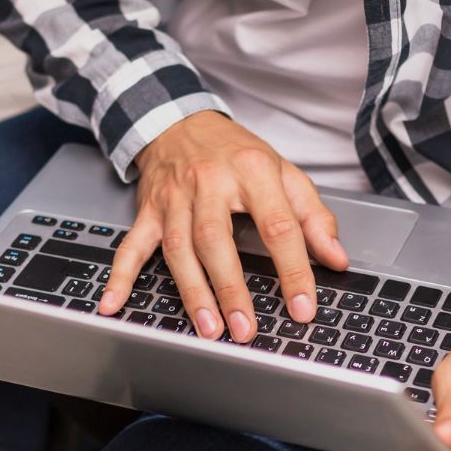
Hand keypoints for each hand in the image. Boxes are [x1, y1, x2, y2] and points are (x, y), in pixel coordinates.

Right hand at [98, 111, 349, 341]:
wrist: (179, 121)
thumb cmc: (235, 153)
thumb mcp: (283, 172)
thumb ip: (313, 216)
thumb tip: (337, 258)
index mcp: (252, 171)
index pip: (277, 226)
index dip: (293, 270)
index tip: (303, 306)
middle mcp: (209, 184)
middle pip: (217, 240)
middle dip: (231, 288)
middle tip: (245, 329)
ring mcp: (174, 199)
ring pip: (179, 249)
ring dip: (192, 292)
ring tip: (209, 329)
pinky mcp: (148, 211)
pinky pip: (131, 245)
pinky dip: (121, 276)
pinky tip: (114, 303)